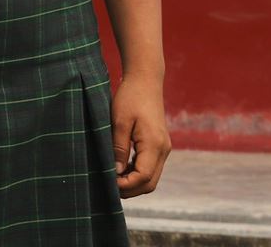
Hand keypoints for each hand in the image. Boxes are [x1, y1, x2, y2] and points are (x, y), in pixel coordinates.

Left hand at [111, 73, 170, 196]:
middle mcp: (163, 149)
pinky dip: (137, 174)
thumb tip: (116, 173)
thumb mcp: (119, 121)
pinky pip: (151, 168)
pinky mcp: (159, 145)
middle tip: (108, 186)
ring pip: (151, 178)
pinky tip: (121, 169)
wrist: (145, 80)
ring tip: (112, 178)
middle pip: (150, 183)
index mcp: (154, 144)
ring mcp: (163, 148)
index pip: (143, 177)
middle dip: (130, 189)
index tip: (107, 182)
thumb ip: (119, 148)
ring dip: (133, 183)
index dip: (126, 185)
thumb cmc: (130, 97)